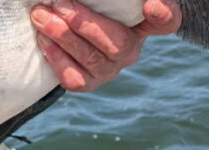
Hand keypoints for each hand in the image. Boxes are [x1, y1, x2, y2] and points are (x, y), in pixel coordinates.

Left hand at [31, 0, 182, 91]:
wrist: (67, 28)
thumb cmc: (91, 5)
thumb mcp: (103, 2)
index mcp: (145, 23)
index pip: (168, 21)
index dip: (164, 14)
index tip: (151, 5)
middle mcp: (132, 48)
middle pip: (119, 44)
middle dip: (85, 24)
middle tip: (59, 3)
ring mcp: (111, 69)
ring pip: (92, 60)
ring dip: (62, 36)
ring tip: (40, 16)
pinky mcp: (90, 82)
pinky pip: (76, 79)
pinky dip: (57, 59)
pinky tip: (44, 41)